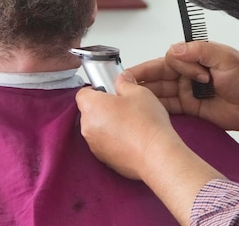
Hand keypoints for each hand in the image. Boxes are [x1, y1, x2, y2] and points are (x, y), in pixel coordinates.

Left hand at [77, 70, 225, 224]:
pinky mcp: (104, 159)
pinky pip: (105, 143)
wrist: (155, 155)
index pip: (84, 92)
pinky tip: (133, 137)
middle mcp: (87, 126)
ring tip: (131, 123)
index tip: (111, 90)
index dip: (97, 89)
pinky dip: (115, 139)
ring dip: (109, 124)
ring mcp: (94, 145)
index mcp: (91, 106)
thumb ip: (125, 82)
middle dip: (105, 107)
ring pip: (98, 128)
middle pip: (90, 111)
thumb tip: (121, 80)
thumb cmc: (146, 124)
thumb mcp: (138, 92)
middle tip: (125, 106)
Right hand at [129, 41, 238, 131]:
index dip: (166, 68)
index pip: (168, 60)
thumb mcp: (225, 57)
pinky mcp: (190, 109)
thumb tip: (174, 49)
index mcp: (194, 57)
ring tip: (127, 100)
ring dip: (145, 95)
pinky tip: (143, 111)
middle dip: (141, 80)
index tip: (178, 76)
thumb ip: (199, 51)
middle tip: (122, 85)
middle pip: (158, 76)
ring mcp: (187, 91)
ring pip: (160, 92)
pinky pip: (169, 108)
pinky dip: (156, 109)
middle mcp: (187, 73)